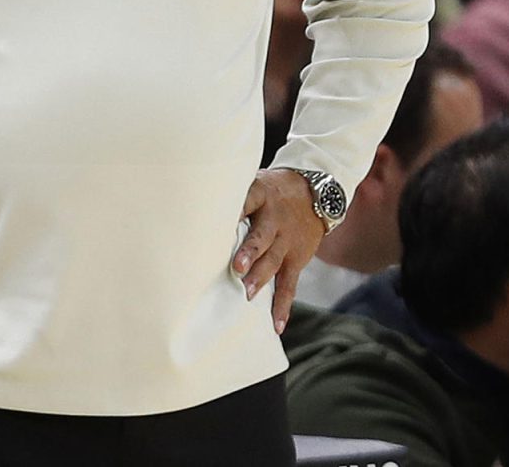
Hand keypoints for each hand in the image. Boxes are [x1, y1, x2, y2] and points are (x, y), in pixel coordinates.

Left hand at [234, 169, 325, 335]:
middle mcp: (274, 219)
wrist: (315, 194)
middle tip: (237, 267)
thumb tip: (193, 208)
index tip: (220, 218)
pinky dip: (282, 306)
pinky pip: (290, 285)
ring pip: (274, 260)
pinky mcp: (296, 260)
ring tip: (249, 293)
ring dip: (261, 277)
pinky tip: (275, 324)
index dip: (237, 208)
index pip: (248, 199)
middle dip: (250, 251)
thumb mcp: (256, 183)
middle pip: (262, 235)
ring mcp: (287, 241)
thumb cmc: (272, 192)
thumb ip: (233, 196)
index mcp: (261, 195)